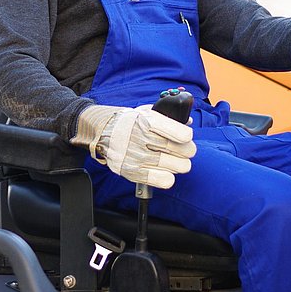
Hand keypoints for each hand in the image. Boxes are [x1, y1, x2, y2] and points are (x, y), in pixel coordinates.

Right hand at [71, 104, 195, 188]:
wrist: (102, 131)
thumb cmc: (129, 121)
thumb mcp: (146, 111)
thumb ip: (168, 116)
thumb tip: (188, 121)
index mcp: (147, 121)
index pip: (180, 133)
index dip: (187, 136)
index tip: (186, 137)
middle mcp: (142, 139)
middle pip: (181, 151)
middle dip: (187, 151)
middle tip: (184, 150)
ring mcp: (137, 157)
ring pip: (175, 167)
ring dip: (180, 164)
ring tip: (174, 160)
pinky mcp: (132, 172)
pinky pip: (162, 180)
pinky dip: (168, 177)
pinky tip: (165, 171)